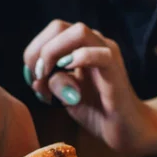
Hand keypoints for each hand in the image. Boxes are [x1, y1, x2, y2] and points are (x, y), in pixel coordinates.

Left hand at [23, 21, 156, 156]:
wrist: (125, 130)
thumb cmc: (98, 112)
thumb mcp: (66, 97)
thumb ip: (52, 83)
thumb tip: (36, 77)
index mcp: (81, 46)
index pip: (52, 32)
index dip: (34, 50)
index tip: (31, 77)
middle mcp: (94, 43)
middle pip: (59, 26)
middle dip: (39, 51)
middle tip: (36, 77)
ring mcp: (107, 54)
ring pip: (78, 32)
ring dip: (54, 53)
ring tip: (48, 79)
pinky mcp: (116, 70)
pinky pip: (99, 54)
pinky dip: (80, 59)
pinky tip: (68, 74)